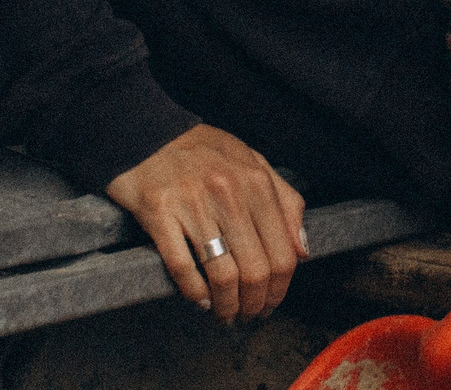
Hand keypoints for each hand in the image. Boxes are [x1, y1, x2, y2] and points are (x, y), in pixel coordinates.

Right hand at [105, 124, 307, 322]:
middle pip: (255, 270)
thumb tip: (302, 250)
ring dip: (226, 306)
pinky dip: (194, 293)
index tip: (271, 303)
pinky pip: (182, 267)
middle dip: (254, 304)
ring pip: (222, 275)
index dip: (279, 289)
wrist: (147, 134)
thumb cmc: (204, 151)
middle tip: (248, 316)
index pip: (281, 253)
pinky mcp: (159, 213)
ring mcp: (193, 204)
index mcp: (257, 182)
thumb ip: (285, 202)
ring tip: (225, 314)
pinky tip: (200, 301)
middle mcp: (229, 193)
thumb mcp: (253, 163)